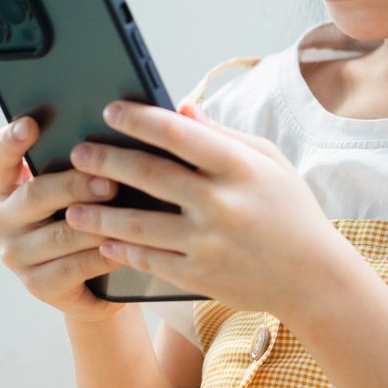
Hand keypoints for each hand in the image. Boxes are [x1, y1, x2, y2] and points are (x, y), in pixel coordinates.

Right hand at [0, 114, 132, 323]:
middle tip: (110, 181)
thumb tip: (113, 130)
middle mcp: (1, 219)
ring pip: (60, 234)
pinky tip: (127, 246)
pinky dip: (104, 255)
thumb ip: (79, 161)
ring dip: (97, 222)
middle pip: (34, 195)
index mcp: (4, 187)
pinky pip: (75, 267)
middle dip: (75, 185)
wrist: (94, 281)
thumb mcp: (76, 189)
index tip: (31, 124)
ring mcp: (15, 255)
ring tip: (128, 212)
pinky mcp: (37, 285)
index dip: (10, 140)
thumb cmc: (88, 218)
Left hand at [63, 98, 359, 321]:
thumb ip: (223, 136)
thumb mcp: (269, 164)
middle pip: (149, 175)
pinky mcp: (200, 276)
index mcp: (240, 168)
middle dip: (106, 160)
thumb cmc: (291, 212)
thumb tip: (179, 109)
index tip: (110, 110)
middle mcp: (222, 203)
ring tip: (72, 208)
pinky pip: (149, 261)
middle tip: (78, 153)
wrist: (315, 279)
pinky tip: (104, 243)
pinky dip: (122, 251)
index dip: (139, 119)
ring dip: (98, 215)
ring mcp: (208, 243)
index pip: (178, 134)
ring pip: (138, 225)